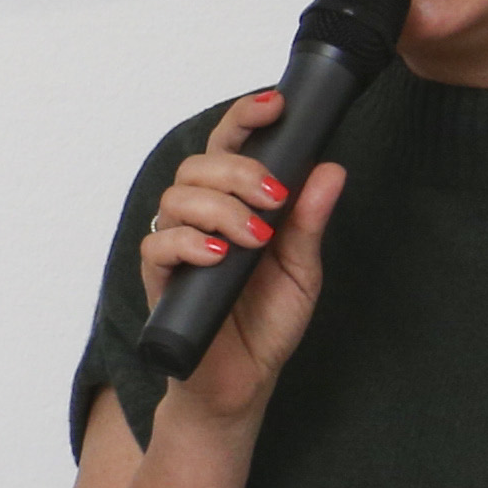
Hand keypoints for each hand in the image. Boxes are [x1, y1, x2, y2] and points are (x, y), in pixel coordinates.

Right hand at [130, 91, 347, 426]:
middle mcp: (200, 219)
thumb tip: (330, 169)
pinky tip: (220, 256)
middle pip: (197, 165)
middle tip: (275, 198)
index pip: (228, 145)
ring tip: (254, 237)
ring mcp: (177, 249)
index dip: (244, 117)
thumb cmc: (266, 324)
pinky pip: (157, 246)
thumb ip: (310, 222)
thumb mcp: (303, 271)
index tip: (275, 104)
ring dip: (219, 208)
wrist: (241, 383)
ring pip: (176, 198)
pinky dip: (189, 244)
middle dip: (238, 171)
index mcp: (234, 205)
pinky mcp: (160, 282)